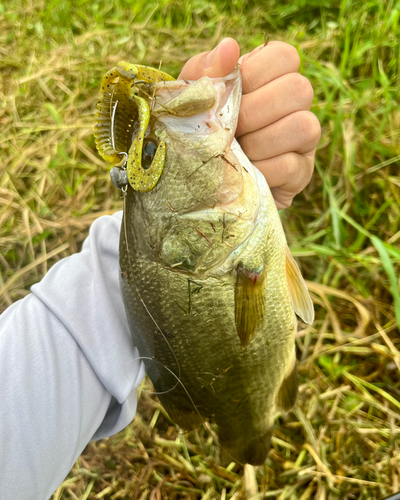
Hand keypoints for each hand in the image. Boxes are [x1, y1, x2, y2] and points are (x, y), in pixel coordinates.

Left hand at [179, 38, 320, 207]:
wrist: (200, 178)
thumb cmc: (199, 129)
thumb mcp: (194, 99)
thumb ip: (206, 71)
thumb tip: (229, 47)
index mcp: (272, 76)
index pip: (285, 57)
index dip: (256, 73)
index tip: (230, 92)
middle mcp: (296, 103)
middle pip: (299, 90)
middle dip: (255, 112)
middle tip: (230, 128)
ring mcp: (304, 139)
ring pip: (303, 127)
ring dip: (260, 142)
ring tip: (236, 153)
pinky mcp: (302, 172)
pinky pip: (292, 166)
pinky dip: (263, 170)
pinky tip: (245, 173)